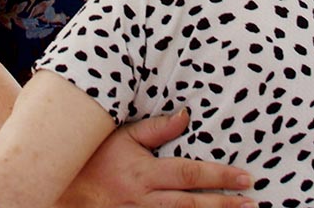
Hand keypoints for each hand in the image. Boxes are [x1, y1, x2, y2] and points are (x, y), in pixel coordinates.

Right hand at [58, 110, 254, 207]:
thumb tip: (186, 116)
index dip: (219, 177)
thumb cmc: (94, 159)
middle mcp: (144, 200)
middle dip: (224, 204)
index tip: (245, 177)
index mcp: (144, 174)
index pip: (189, 176)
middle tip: (252, 202)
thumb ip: (155, 129)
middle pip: (192, 205)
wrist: (61, 189)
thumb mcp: (122, 137)